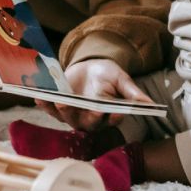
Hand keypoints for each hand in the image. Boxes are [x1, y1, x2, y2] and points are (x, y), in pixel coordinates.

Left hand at [35, 59, 153, 130]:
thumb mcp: (121, 79)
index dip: (111, 117)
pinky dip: (45, 105)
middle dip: (80, 115)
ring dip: (60, 111)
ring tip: (57, 99)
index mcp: (110, 115)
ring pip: (68, 118)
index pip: (112, 120)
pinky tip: (39, 96)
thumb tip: (151, 104)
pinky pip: (51, 110)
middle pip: (87, 123)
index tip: (109, 110)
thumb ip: (133, 92)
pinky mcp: (61, 109)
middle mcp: (92, 120)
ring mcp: (75, 115)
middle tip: (74, 103)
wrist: (90, 68)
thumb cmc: (108, 75)